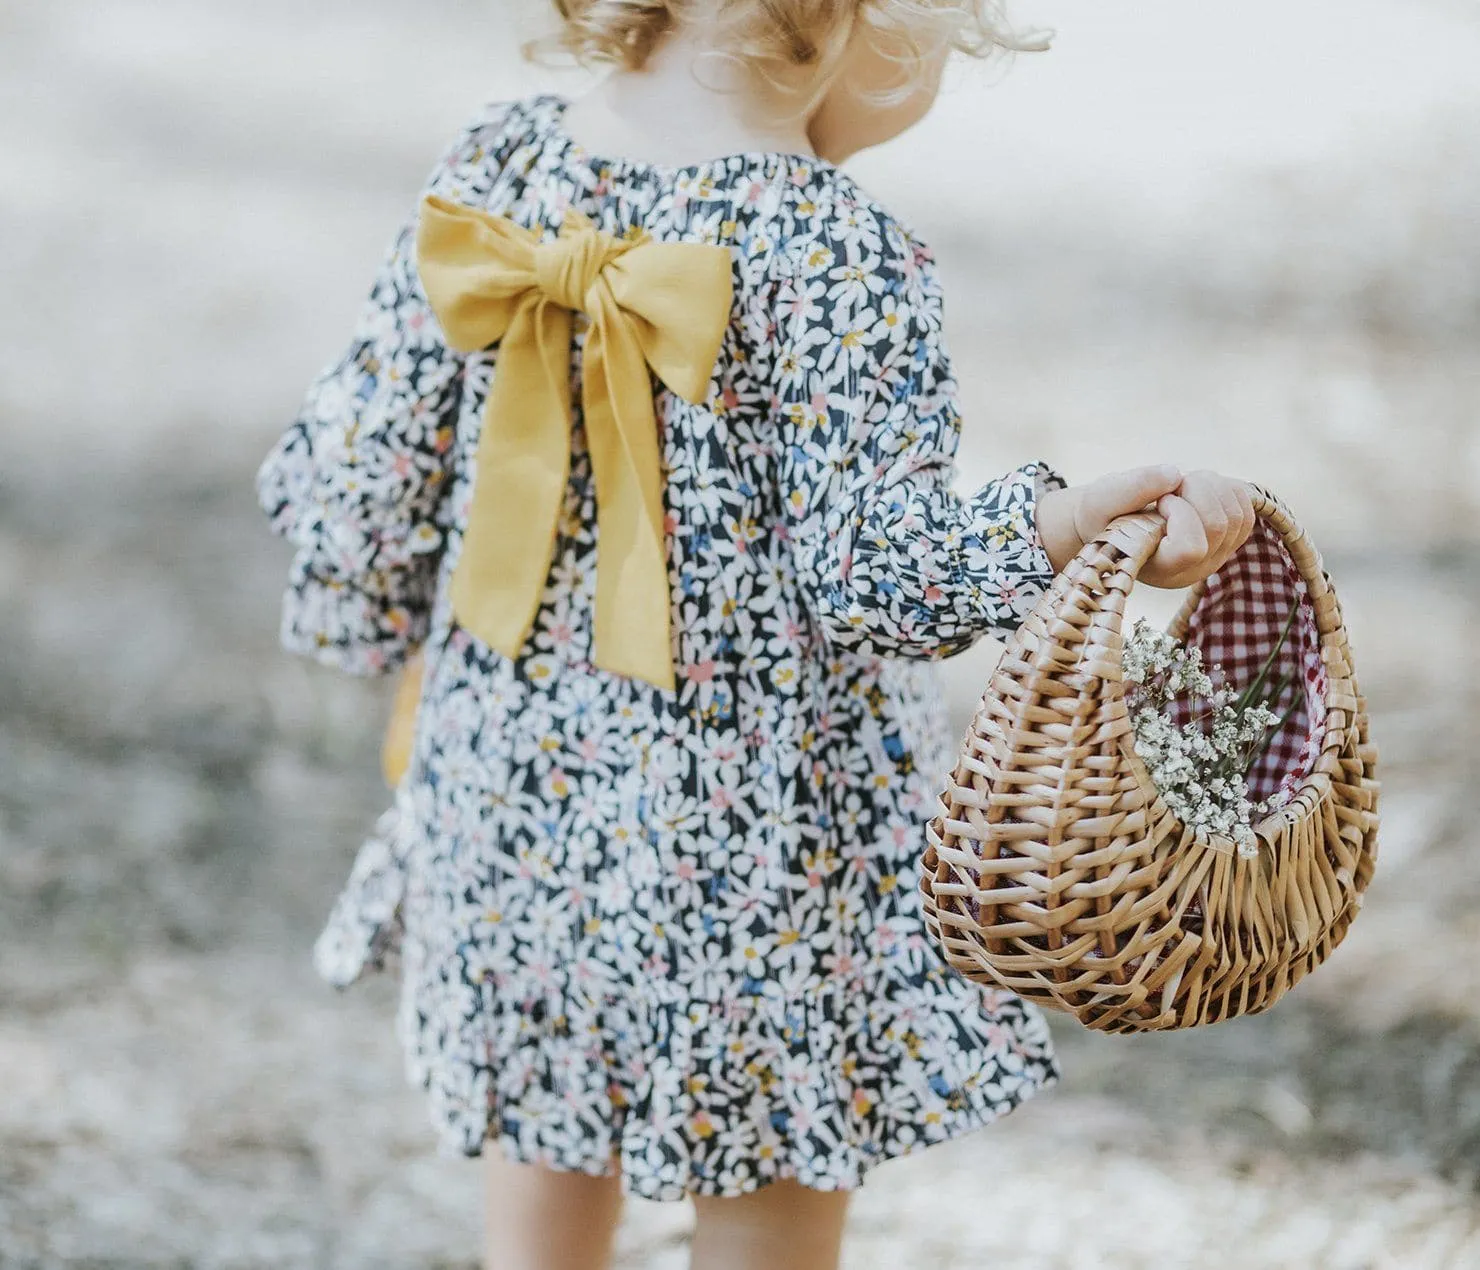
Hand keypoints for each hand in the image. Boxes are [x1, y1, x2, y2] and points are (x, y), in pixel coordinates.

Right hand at [1035, 466, 1255, 588]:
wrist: (1113, 520)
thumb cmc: (1102, 514)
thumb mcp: (1100, 500)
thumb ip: (1129, 490)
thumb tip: (1174, 474)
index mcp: (1159, 569)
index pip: (1190, 548)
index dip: (1180, 514)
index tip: (1159, 502)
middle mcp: (1192, 570)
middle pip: (1219, 526)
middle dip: (1196, 490)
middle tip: (1169, 488)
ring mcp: (1215, 556)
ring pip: (1237, 516)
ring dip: (1212, 485)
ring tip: (1182, 485)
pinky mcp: (1230, 539)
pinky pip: (1246, 509)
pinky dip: (1228, 487)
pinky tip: (1199, 488)